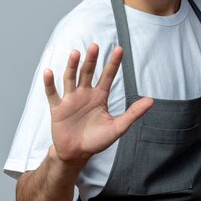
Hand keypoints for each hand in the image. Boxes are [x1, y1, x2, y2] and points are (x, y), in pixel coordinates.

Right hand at [43, 44, 152, 164]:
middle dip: (91, 60)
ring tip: (76, 53)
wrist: (77, 154)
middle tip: (95, 46)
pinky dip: (50, 83)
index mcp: (100, 96)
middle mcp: (85, 93)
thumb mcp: (118, 127)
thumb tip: (151, 100)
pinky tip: (49, 72)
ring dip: (72, 66)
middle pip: (88, 72)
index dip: (113, 63)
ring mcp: (70, 99)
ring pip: (71, 78)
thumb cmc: (97, 140)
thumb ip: (133, 113)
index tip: (120, 49)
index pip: (108, 76)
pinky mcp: (58, 108)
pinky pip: (53, 94)